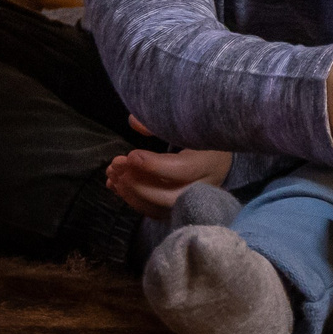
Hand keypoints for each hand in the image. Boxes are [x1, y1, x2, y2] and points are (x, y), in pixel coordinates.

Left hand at [105, 117, 231, 217]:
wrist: (220, 158)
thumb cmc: (202, 136)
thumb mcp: (188, 124)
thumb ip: (161, 123)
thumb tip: (133, 121)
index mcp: (210, 162)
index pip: (182, 170)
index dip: (154, 166)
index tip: (131, 155)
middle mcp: (203, 188)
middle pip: (168, 197)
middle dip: (137, 184)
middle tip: (117, 166)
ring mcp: (191, 201)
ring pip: (158, 208)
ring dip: (130, 193)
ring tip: (112, 174)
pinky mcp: (179, 208)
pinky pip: (154, 211)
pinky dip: (132, 200)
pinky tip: (116, 184)